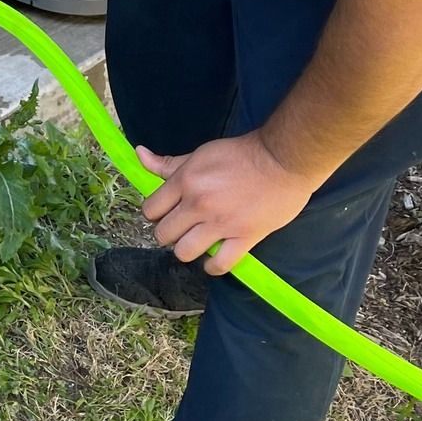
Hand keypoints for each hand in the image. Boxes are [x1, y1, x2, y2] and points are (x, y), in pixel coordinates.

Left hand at [137, 131, 319, 274]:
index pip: (150, 209)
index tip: (165, 213)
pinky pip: (219, 264)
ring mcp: (220, 223)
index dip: (154, 214)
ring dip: (186, 250)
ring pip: (184, 252)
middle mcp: (198, 204)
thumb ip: (168, 163)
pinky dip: (213, 266)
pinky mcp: (244, 237)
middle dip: (168, 233)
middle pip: (163, 234)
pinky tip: (214, 258)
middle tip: (180, 228)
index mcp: (185, 181)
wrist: (282, 160)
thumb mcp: (199, 154)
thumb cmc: (240, 154)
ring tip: (196, 242)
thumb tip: (138, 154)